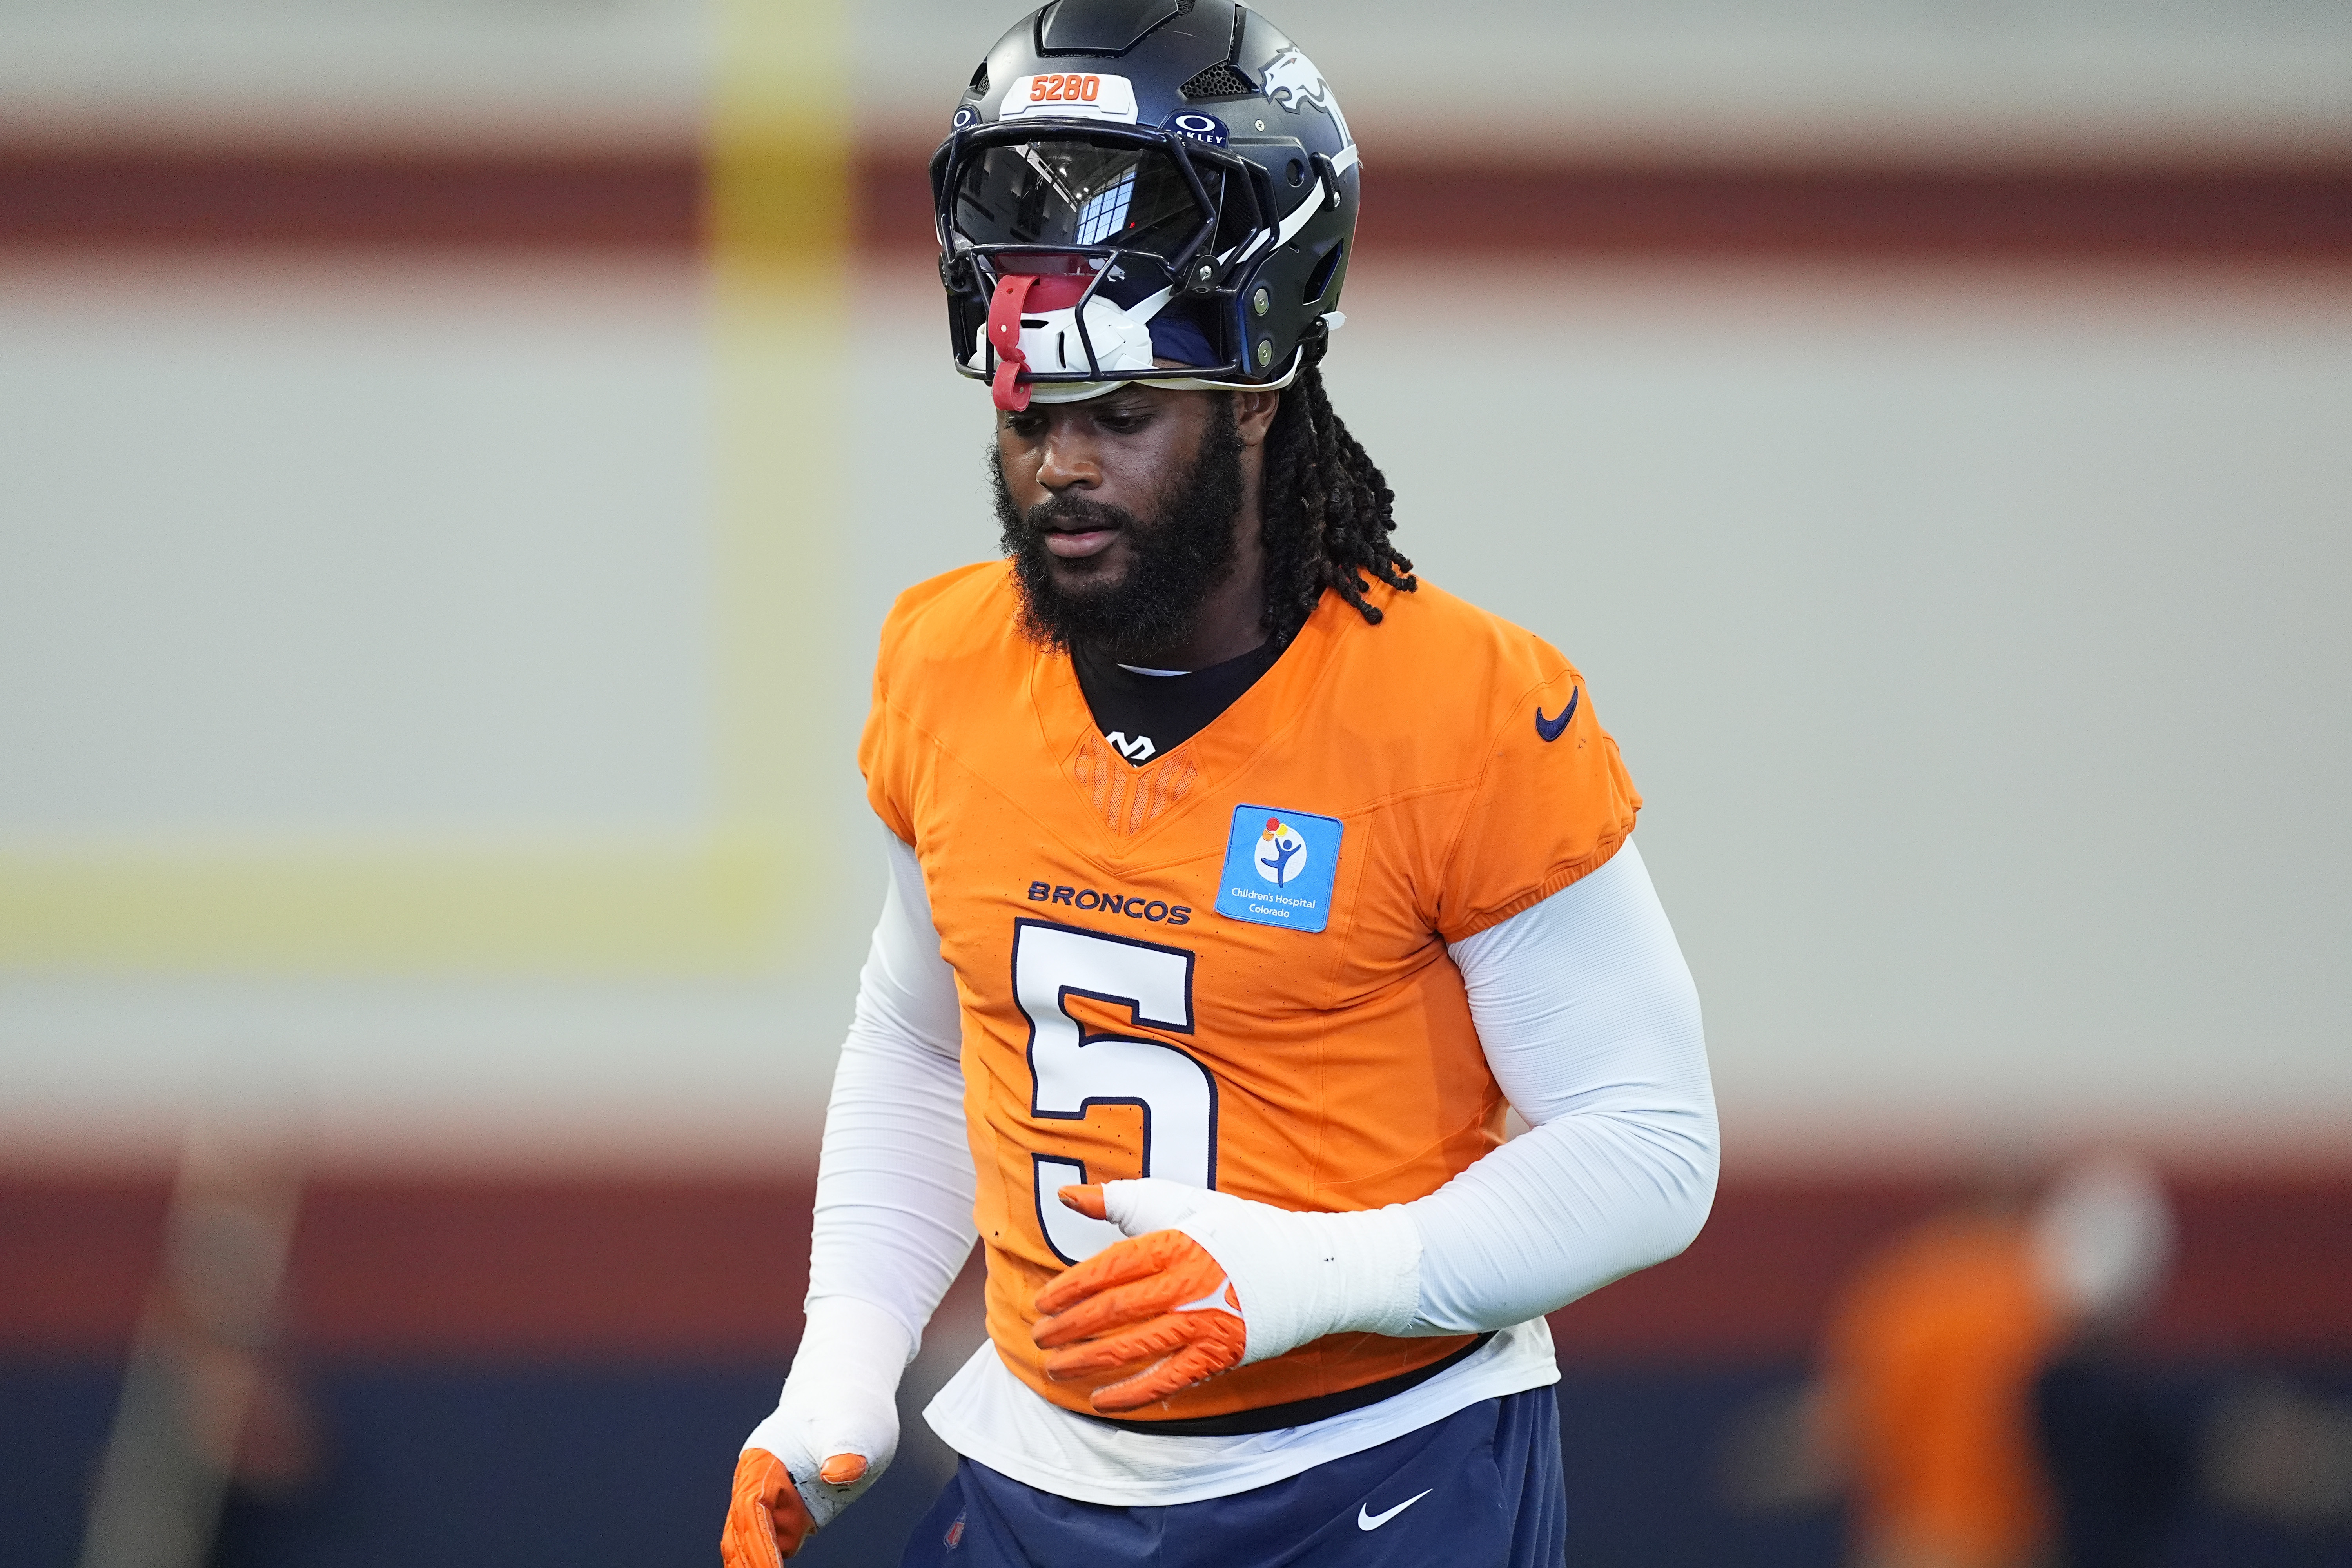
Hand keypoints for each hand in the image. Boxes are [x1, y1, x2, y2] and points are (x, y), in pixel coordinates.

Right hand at [722, 1302, 907, 1562]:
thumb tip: (838, 1473)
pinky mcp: (793, 1511)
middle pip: (743, 1531)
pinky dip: (770, 1562)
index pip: (753, 1508)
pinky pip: (775, 1544)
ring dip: (754, 1562)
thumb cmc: (849, 1408)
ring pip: (750, 1541)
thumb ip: (846, 1448)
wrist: (851, 1398)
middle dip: (750, 1561)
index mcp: (764, 1457)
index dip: (759, 1543)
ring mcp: (774, 1498)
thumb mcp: (855, 1426)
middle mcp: (760, 1480)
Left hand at [1030, 1178, 1422, 1412]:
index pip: (1107, 1269)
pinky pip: (1167, 1381)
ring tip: (1055, 1367)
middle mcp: (1187, 1283)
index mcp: (1175, 1242)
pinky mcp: (1220, 1355)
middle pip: (1112, 1311)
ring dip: (1086, 1362)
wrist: (1310, 1268)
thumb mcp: (1182, 1202)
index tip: (1042, 1304)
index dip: (1068, 1290)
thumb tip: (1065, 1194)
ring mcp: (1204, 1322)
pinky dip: (1131, 1395)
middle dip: (1068, 1329)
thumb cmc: (1238, 1230)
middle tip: (1040, 1338)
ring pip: (1132, 1348)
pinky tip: (1100, 1401)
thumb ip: (1121, 1200)